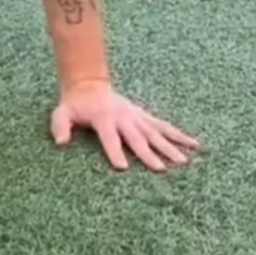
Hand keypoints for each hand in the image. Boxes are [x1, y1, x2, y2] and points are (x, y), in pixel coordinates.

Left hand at [51, 80, 200, 171]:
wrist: (89, 85)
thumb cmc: (75, 105)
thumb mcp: (62, 112)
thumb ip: (60, 125)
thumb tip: (60, 143)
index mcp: (103, 118)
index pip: (109, 137)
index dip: (114, 151)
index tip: (122, 168)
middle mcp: (123, 117)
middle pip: (137, 137)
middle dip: (147, 153)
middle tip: (160, 169)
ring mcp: (136, 117)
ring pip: (155, 133)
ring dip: (169, 147)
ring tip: (184, 162)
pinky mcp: (145, 116)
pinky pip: (164, 126)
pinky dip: (180, 135)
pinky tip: (195, 144)